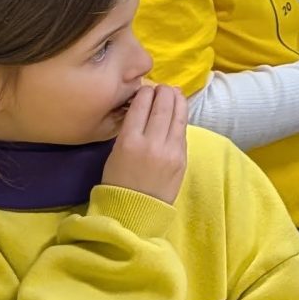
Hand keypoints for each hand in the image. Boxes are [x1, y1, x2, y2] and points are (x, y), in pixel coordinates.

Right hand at [101, 83, 188, 202]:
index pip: (141, 106)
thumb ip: (130, 131)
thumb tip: (143, 110)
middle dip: (164, 92)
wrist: (134, 212)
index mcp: (129, 141)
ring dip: (177, 100)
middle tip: (163, 87)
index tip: (147, 87)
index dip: (145, 92)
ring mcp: (170, 150)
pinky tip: (180, 110)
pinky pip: (182, 131)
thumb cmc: (118, 182)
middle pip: (162, 107)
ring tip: (175, 92)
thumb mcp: (115, 153)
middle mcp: (151, 143)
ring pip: (178, 116)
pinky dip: (181, 117)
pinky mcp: (182, 158)